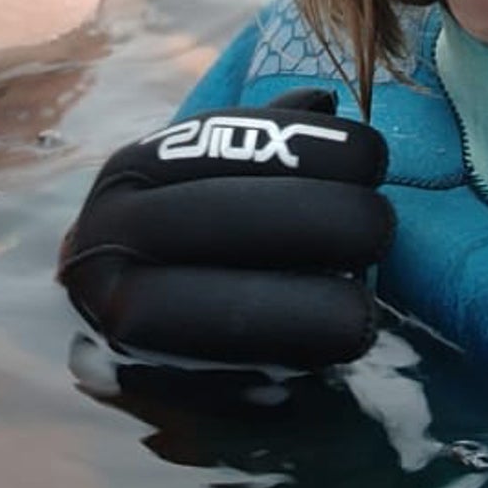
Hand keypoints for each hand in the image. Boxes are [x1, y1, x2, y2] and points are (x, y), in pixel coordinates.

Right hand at [58, 88, 392, 370]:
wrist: (108, 319)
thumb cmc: (184, 233)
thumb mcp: (203, 173)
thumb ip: (262, 137)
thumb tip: (327, 100)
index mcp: (131, 172)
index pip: (222, 143)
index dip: (306, 147)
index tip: (373, 160)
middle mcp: (107, 238)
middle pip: (221, 218)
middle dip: (319, 219)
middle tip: (380, 228)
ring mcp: (114, 316)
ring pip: (211, 313)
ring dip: (304, 312)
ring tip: (365, 310)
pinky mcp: (139, 387)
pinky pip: (216, 382)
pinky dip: (276, 371)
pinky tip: (325, 359)